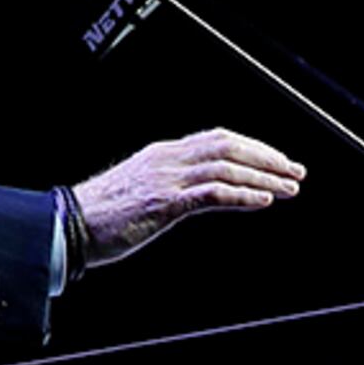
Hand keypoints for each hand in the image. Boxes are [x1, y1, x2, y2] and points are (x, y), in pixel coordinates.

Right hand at [70, 129, 305, 266]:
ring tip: (289, 188)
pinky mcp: (164, 203)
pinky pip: (212, 194)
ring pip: (225, 167)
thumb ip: (170, 187)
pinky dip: (242, 195)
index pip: (217, 139)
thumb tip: (200, 195)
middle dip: (267, 157)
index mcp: (162, 154)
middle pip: (227, 146)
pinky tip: (263, 201)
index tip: (278, 161)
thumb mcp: (140, 191)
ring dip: (263, 177)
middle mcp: (167, 159)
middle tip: (295, 171)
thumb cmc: (101, 215)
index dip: (253, 147)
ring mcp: (165, 179)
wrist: (68, 225)